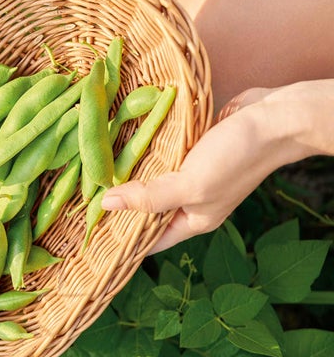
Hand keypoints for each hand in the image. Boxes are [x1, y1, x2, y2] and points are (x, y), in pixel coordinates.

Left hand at [101, 81, 331, 253]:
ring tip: (90, 170)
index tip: (90, 232)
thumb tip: (105, 204)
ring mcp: (191, 171)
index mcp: (193, 219)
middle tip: (80, 197)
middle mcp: (191, 199)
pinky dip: (142, 149)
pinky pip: (159, 152)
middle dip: (119, 203)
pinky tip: (116, 142)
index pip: (150, 239)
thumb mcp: (190, 184)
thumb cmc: (236, 157)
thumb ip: (149, 197)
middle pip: (147, 208)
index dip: (122, 239)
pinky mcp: (191, 146)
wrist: (275, 117)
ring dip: (128, 172)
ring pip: (151, 177)